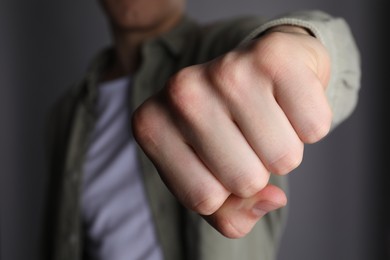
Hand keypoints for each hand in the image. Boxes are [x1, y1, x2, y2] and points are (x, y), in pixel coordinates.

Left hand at [132, 25, 331, 237]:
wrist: (254, 68)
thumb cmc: (226, 127)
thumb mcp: (209, 176)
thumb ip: (228, 213)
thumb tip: (272, 199)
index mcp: (151, 126)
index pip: (204, 200)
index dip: (224, 192)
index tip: (220, 159)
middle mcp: (180, 93)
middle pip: (245, 181)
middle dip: (257, 169)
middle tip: (247, 135)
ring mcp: (226, 69)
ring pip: (283, 158)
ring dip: (284, 147)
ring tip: (266, 117)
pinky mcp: (273, 56)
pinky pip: (314, 127)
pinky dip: (308, 122)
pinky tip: (286, 99)